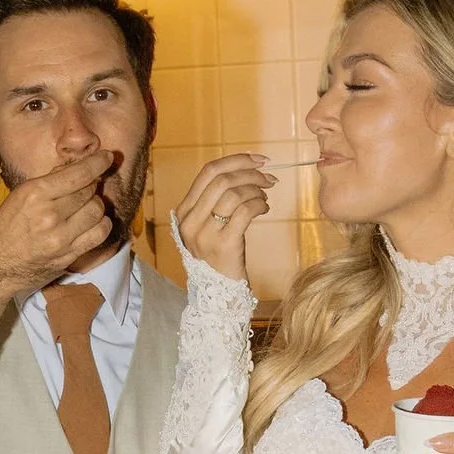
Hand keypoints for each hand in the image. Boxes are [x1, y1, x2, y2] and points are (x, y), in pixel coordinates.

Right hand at [0, 148, 116, 312]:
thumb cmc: (0, 230)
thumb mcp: (17, 198)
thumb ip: (47, 185)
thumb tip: (75, 170)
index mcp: (34, 193)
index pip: (78, 174)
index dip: (97, 163)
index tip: (107, 157)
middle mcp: (49, 214)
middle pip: (90, 191)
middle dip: (92, 186)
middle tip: (86, 188)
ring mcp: (60, 237)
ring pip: (98, 211)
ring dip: (96, 205)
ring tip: (86, 206)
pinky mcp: (68, 256)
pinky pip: (99, 234)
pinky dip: (101, 225)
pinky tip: (93, 223)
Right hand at [176, 153, 275, 284]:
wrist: (218, 294)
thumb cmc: (218, 255)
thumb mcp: (208, 226)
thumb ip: (216, 200)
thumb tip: (244, 171)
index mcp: (184, 211)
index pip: (208, 171)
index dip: (236, 160)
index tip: (258, 159)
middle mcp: (190, 221)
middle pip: (222, 179)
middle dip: (250, 173)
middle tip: (268, 177)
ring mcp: (204, 233)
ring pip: (233, 194)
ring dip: (256, 190)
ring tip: (265, 197)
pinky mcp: (223, 244)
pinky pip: (245, 212)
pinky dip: (259, 204)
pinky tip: (265, 208)